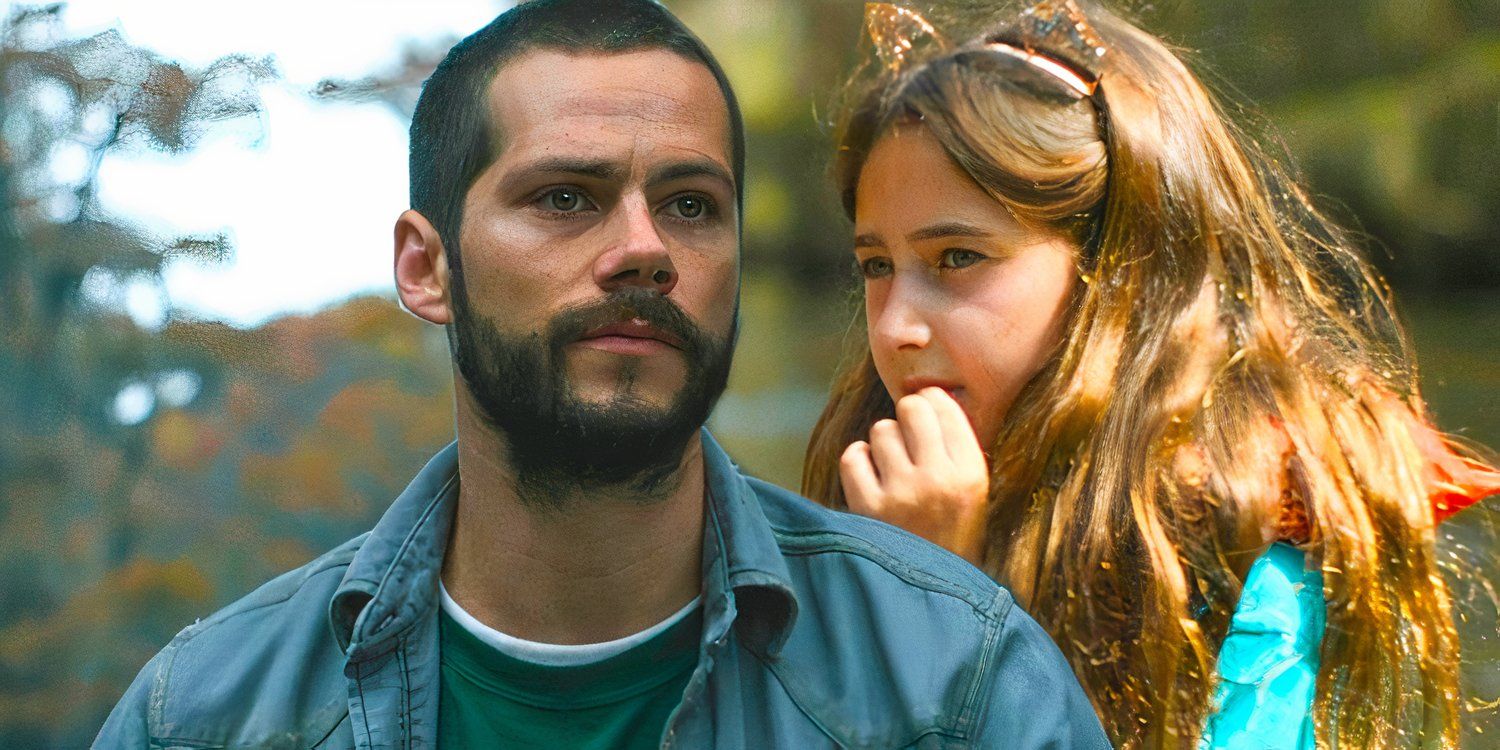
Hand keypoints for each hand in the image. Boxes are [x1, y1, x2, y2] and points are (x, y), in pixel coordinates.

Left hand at [839, 387, 989, 564]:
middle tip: (907, 437)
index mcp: (972, 474)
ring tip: (892, 467)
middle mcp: (938, 479)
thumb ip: (958, 450)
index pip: (945, 407)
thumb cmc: (952, 539)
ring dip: (883, 443)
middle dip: (907, 417)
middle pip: (911, 408)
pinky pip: (852, 456)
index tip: (926, 409)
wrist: (932, 595)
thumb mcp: (974, 495)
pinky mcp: (868, 508)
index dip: (931, 402)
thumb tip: (931, 397)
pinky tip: (870, 477)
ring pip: (880, 430)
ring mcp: (901, 493)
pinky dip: (858, 462)